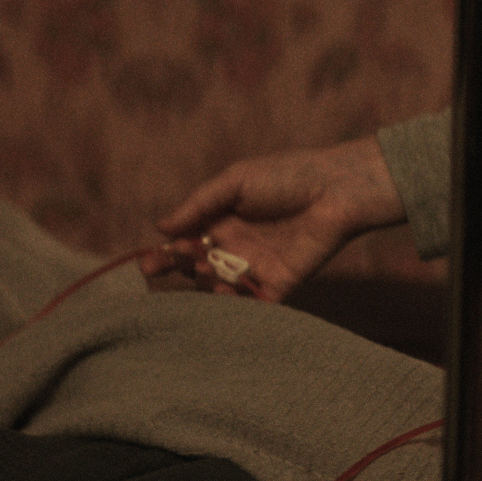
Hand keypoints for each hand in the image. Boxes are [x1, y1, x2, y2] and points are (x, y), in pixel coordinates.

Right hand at [143, 136, 406, 300]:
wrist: (335, 190)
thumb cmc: (286, 176)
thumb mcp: (235, 181)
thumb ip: (199, 204)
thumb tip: (161, 228)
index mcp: (220, 222)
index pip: (184, 244)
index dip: (164, 254)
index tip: (146, 262)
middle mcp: (233, 248)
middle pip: (194, 268)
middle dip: (176, 270)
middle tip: (164, 266)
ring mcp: (254, 269)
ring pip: (217, 287)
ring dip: (203, 283)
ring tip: (202, 268)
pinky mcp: (277, 286)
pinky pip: (249, 304)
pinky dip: (232, 303)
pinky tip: (223, 291)